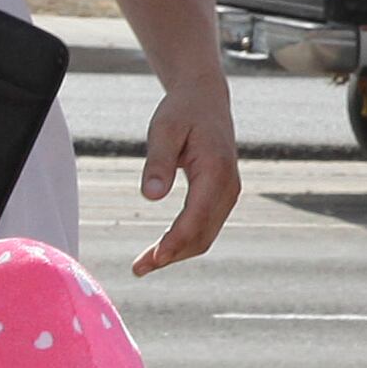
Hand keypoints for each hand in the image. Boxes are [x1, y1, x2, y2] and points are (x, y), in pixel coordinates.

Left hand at [130, 81, 239, 275]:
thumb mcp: (163, 130)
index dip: (175, 241)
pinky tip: (161, 248)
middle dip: (171, 255)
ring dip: (176, 253)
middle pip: (202, 235)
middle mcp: (228, 187)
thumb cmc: (182, 112)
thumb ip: (158, 162)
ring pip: (205, 236)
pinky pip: (205, 227)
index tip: (154, 259)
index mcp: (216, 171)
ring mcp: (228, 194)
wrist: (205, 99)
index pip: (196, 217)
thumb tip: (151, 196)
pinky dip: (183, 242)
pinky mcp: (222, 197)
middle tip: (138, 268)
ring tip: (144, 264)